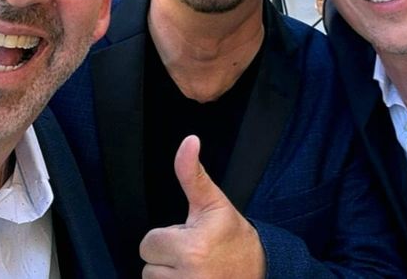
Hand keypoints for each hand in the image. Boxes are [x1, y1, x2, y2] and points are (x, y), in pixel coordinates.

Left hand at [140, 136, 264, 278]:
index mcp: (192, 248)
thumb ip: (192, 174)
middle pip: (148, 266)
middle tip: (191, 252)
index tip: (187, 236)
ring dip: (168, 275)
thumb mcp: (212, 202)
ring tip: (192, 267)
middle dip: (165, 258)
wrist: (258, 269)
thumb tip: (189, 141)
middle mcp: (189, 276)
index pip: (148, 243)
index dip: (166, 236)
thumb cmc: (232, 235)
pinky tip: (190, 278)